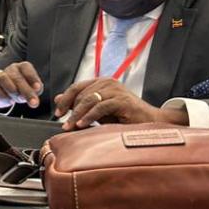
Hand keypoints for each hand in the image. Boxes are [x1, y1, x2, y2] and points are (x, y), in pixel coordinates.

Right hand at [0, 62, 44, 108]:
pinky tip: (10, 101)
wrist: (2, 91)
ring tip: (19, 99)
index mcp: (23, 67)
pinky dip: (4, 97)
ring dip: (13, 92)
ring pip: (4, 80)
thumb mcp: (31, 87)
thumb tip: (35, 92)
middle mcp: (11, 69)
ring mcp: (1, 77)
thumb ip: (35, 89)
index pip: (26, 68)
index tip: (37, 88)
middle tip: (33, 102)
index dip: (33, 78)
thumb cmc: (21, 87)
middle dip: (26, 91)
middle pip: (17, 78)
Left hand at [53, 78, 188, 130]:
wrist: (150, 121)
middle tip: (64, 124)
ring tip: (70, 126)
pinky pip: (100, 107)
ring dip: (77, 114)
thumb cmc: (124, 116)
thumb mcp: (98, 110)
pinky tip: (82, 124)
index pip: (76, 87)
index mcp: (101, 82)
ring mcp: (115, 90)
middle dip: (70, 110)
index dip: (65, 99)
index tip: (57, 112)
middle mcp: (108, 82)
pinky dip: (89, 116)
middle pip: (80, 94)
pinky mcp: (122, 100)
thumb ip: (80, 103)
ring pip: (88, 100)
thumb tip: (58, 99)